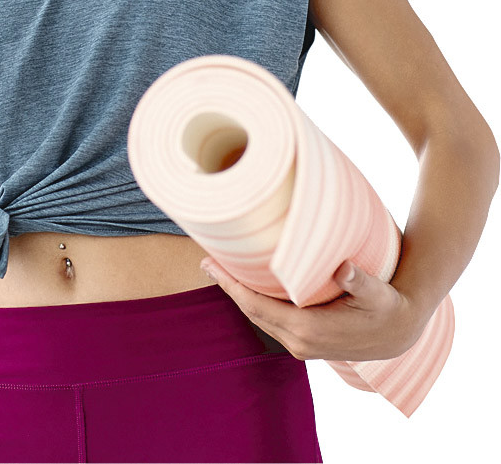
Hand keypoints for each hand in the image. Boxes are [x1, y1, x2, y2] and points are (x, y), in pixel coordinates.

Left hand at [200, 257, 425, 361]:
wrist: (399, 335)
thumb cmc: (387, 308)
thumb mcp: (377, 293)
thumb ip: (359, 281)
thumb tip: (343, 268)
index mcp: (308, 329)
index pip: (258, 306)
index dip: (232, 286)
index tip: (211, 266)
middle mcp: (299, 342)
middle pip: (252, 312)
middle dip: (228, 287)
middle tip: (207, 261)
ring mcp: (300, 345)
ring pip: (260, 317)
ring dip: (240, 296)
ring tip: (221, 271)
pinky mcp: (304, 343)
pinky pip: (271, 321)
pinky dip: (255, 303)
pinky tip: (248, 288)